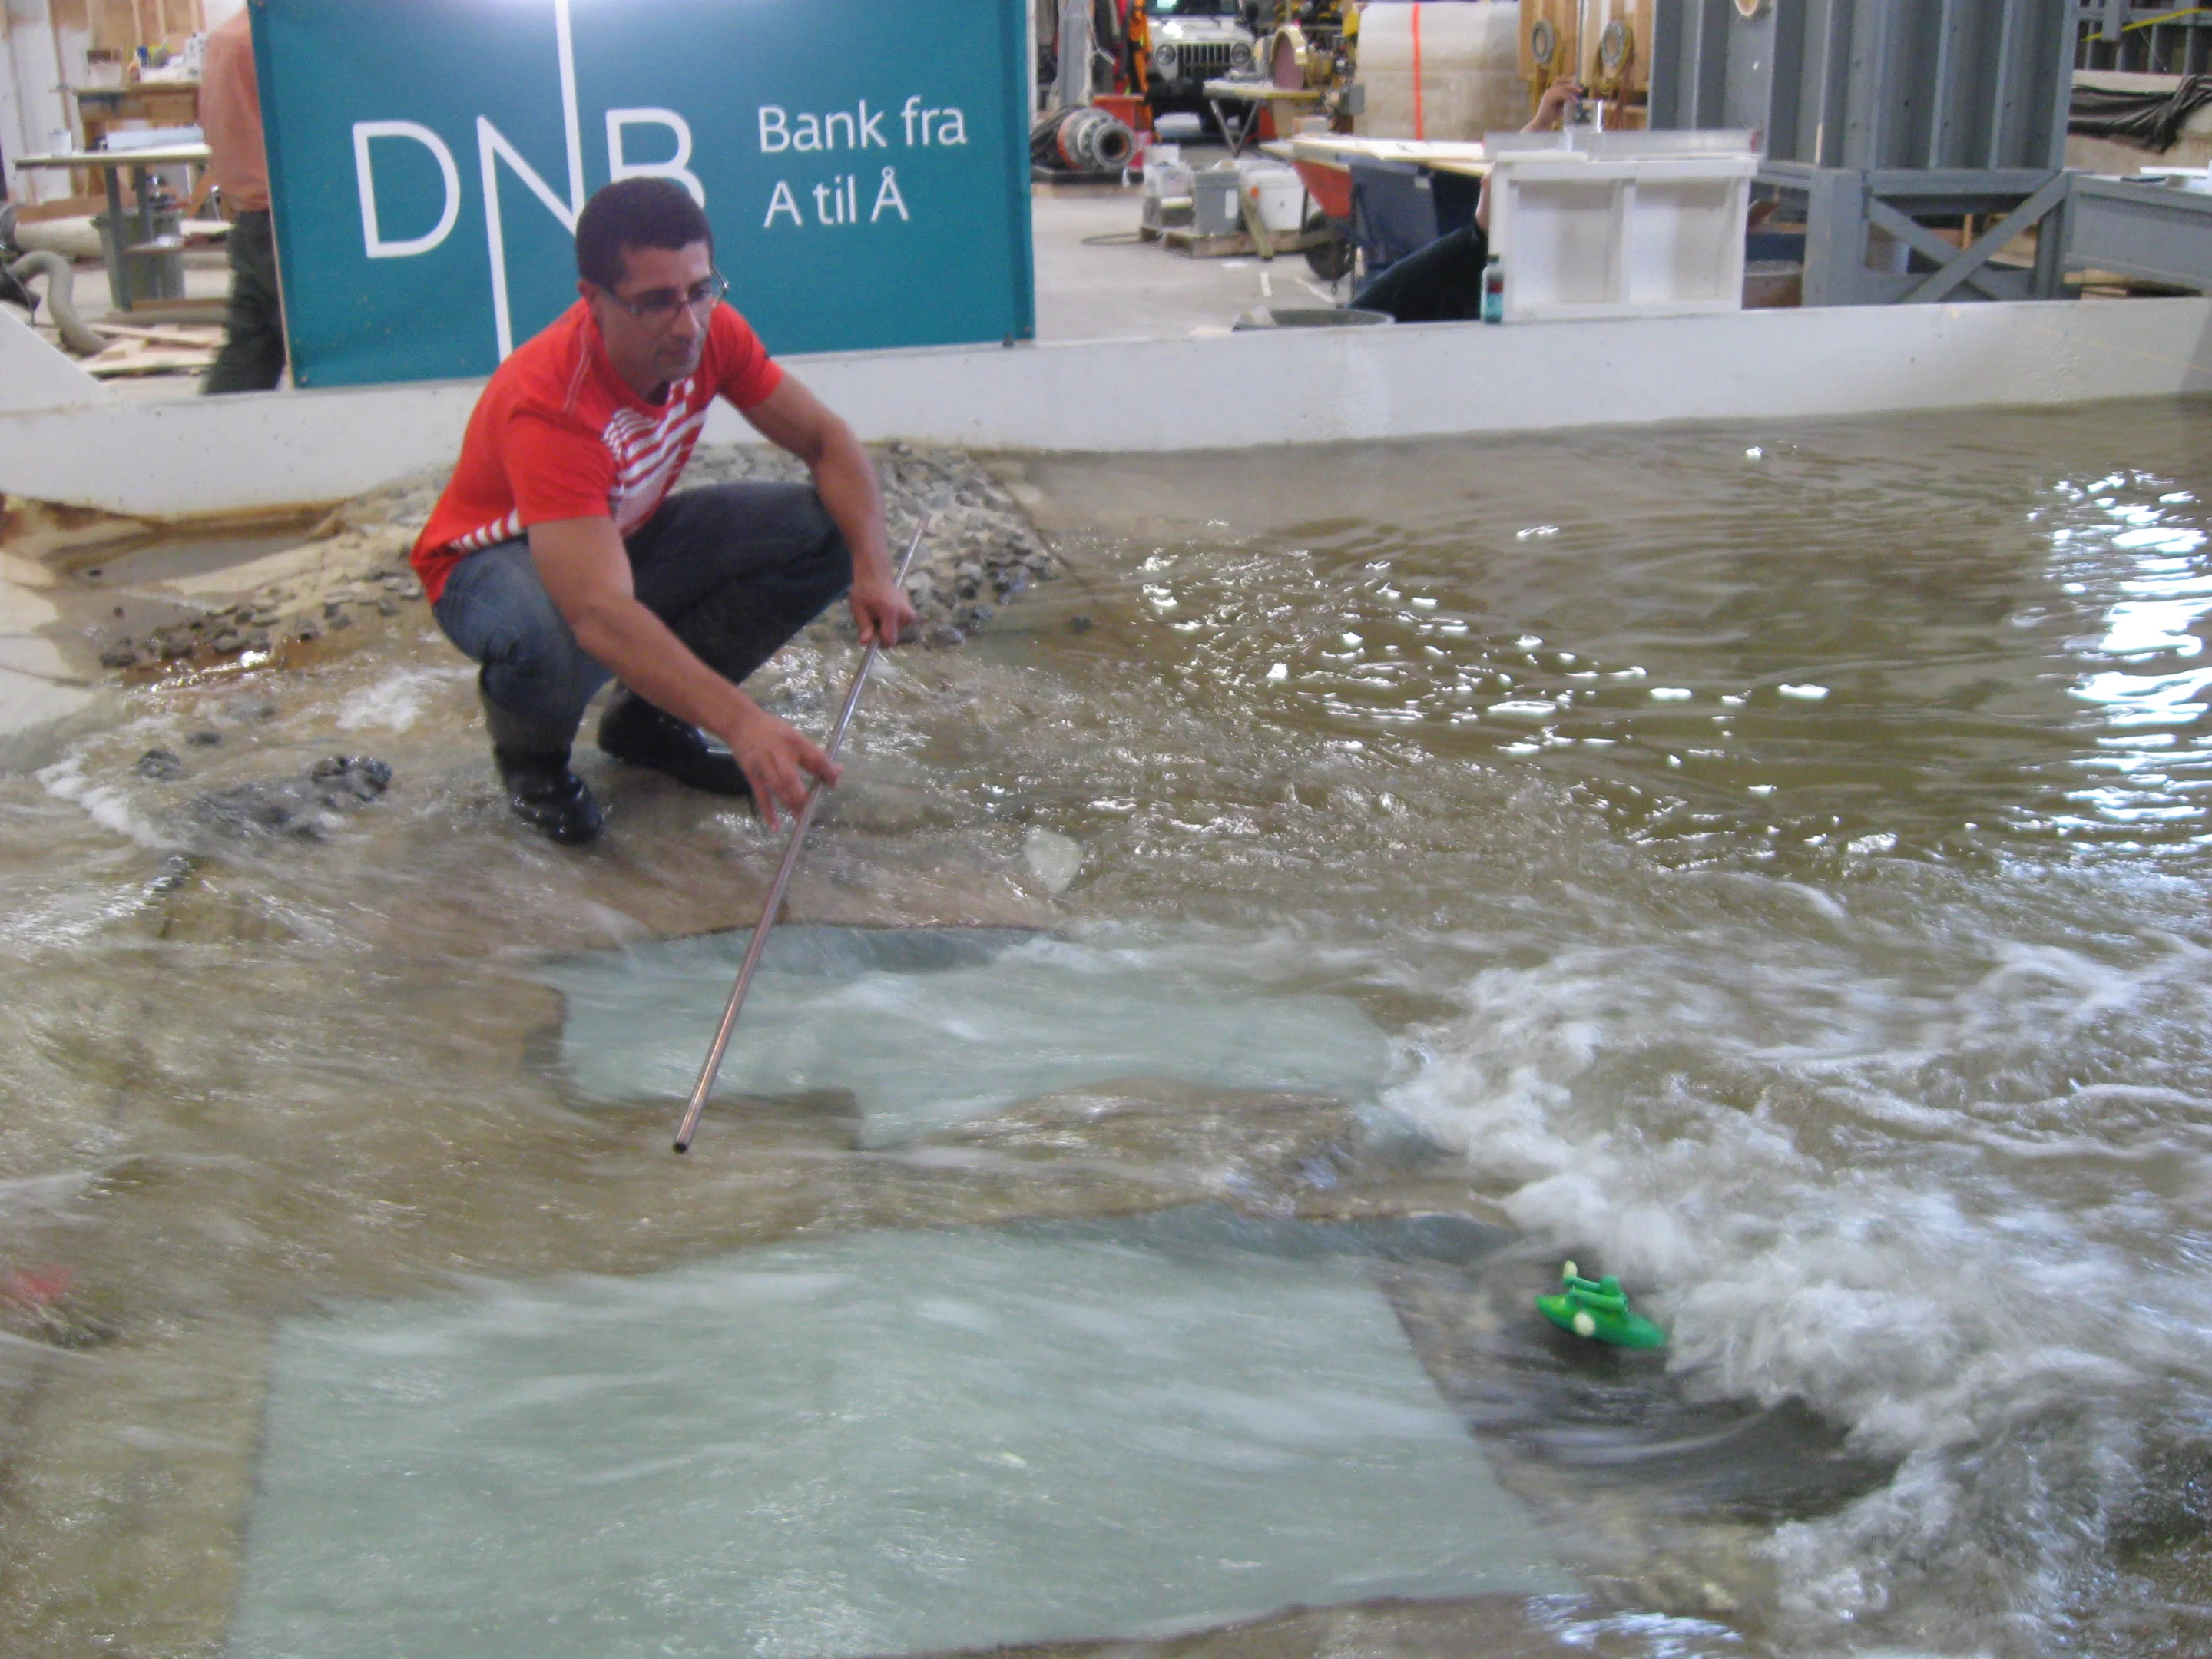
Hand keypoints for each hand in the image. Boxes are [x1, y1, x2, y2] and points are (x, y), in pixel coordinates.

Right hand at [723, 704, 839, 829]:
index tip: (833, 784)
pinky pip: (761, 795)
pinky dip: (768, 811)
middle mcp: (778, 752)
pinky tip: (775, 826)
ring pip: (777, 788)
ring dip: (790, 804)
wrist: (741, 723)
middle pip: (791, 778)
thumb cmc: (774, 730)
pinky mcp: (752, 773)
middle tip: (812, 808)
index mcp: (795, 740)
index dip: (827, 772)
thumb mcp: (794, 735)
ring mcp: (763, 763)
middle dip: (803, 796)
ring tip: (800, 817)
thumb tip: (834, 771)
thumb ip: (811, 754)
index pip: (815, 757)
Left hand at [850, 574, 917, 647]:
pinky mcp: (912, 615)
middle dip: (881, 634)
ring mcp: (910, 614)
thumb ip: (864, 626)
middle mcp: (905, 614)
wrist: (876, 575)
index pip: (890, 640)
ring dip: (885, 628)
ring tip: (877, 613)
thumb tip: (865, 643)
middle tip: (871, 620)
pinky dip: (890, 624)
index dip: (879, 642)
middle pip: (892, 637)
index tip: (870, 636)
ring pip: (895, 633)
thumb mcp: (858, 609)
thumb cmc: (865, 591)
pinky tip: (884, 612)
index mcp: (891, 613)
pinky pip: (899, 627)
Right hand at [1533, 81, 1585, 128]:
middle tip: (1581, 90)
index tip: (1575, 80)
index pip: (1559, 81)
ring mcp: (1548, 94)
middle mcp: (1549, 91)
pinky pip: (1560, 94)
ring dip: (1571, 93)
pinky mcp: (1549, 99)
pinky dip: (1568, 97)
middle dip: (1571, 86)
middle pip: (1561, 82)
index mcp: (1551, 92)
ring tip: (1576, 100)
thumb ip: (1564, 99)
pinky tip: (1573, 101)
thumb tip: (1573, 95)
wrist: (1542, 122)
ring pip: (1562, 88)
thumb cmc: (1551, 116)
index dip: (1567, 79)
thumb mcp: (1560, 105)